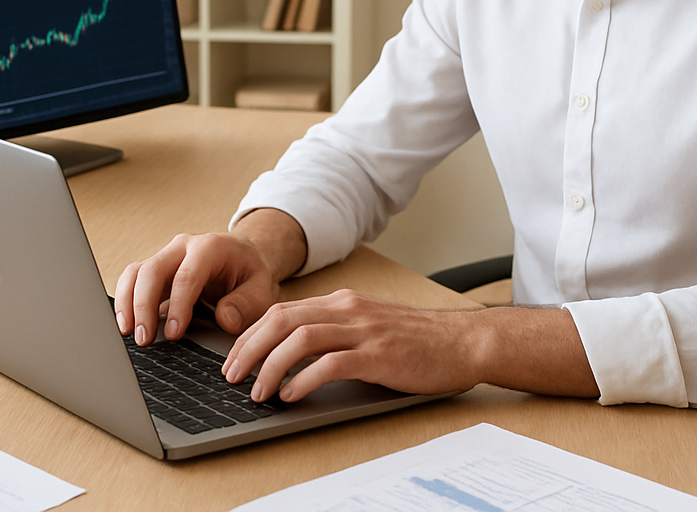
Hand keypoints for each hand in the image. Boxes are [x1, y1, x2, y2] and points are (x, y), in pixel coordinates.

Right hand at [113, 209, 306, 344]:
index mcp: (211, 247)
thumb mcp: (261, 289)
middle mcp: (184, 246)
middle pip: (153, 270)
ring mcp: (167, 256)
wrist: (243, 259)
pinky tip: (126, 323)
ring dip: (127, 303)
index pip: (187, 275)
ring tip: (128, 333)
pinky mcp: (156, 269)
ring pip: (135, 272)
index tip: (173, 333)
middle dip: (144, 305)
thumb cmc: (250, 275)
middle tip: (145, 339)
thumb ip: (246, 304)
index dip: (177, 305)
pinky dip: (124, 300)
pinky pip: (132, 279)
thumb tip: (224, 319)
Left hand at [221, 292, 599, 402]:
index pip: (282, 311)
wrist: (465, 342)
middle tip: (231, 375)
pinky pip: (332, 363)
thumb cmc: (418, 341)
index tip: (233, 358)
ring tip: (257, 391)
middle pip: (282, 320)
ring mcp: (364, 330)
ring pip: (300, 338)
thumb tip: (291, 356)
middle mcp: (349, 310)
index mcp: (343, 302)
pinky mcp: (380, 354)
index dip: (251, 334)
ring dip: (271, 365)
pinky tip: (293, 395)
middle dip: (248, 348)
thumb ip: (335, 333)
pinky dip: (305, 378)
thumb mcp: (369, 327)